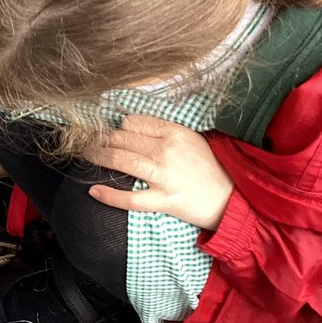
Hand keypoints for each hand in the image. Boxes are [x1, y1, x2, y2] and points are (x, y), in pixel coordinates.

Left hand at [83, 115, 233, 230]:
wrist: (233, 198)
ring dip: (98, 156)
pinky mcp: (164, 200)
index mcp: (174, 133)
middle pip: (122, 139)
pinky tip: (93, 191)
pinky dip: (109, 195)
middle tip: (90, 142)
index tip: (110, 132)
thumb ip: (164, 131)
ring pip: (121, 160)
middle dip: (103, 140)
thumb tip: (131, 125)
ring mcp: (164, 176)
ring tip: (88, 155)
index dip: (119, 127)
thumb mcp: (192, 139)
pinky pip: (130, 198)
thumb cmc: (211, 168)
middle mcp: (166, 151)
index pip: (133, 123)